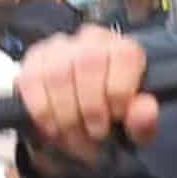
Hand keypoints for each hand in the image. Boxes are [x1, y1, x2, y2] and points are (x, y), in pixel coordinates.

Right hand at [16, 26, 155, 166]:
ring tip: (75, 138)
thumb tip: (143, 108)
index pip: (123, 55)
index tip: (116, 117)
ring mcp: (58, 46)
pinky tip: (54, 129)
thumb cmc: (110, 120)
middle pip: (88, 63)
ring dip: (66, 115)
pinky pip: (32, 82)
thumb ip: (143, 120)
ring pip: (58, 74)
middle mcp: (90, 39)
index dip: (119, 91)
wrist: (79, 124)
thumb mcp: (133, 128)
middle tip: (94, 135)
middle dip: (90, 108)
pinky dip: (44, 112)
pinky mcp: (33, 60)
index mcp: (123, 48)